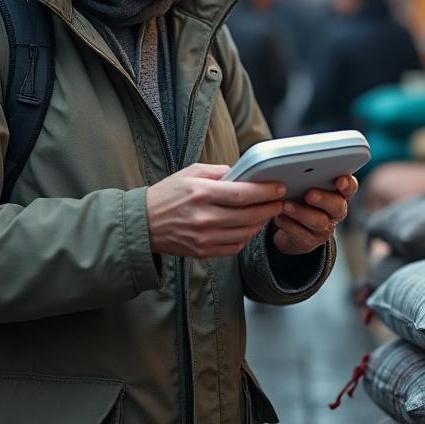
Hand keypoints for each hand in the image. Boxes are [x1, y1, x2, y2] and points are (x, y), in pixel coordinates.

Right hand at [146, 164, 285, 258]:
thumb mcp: (191, 173)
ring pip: (245, 232)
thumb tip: (244, 174)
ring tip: (266, 213)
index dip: (266, 192)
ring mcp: (204, 237)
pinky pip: (235, 246)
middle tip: (281, 202)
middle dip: (270, 208)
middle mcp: (204, 218)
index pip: (243, 194)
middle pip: (249, 215)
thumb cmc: (168, 194)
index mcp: (202, 194)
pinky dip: (246, 237)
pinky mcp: (203, 251)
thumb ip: (219, 172)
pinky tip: (249, 227)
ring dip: (260, 223)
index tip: (279, 188)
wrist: (144, 223)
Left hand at [272, 175, 357, 255]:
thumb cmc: (299, 198)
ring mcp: (324, 228)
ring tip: (286, 205)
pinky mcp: (310, 241)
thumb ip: (307, 178)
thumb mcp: (305, 186)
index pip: (349, 188)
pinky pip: (301, 234)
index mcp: (338, 194)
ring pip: (318, 222)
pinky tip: (280, 217)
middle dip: (324, 199)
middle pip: (337, 206)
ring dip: (301, 213)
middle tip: (310, 194)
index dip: (347, 184)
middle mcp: (335, 212)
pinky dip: (288, 224)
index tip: (340, 180)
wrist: (291, 227)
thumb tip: (294, 168)